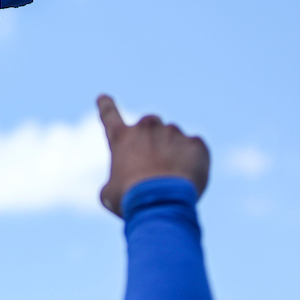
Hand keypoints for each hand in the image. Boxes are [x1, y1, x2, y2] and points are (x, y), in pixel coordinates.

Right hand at [97, 95, 210, 217]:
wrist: (161, 202)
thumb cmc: (130, 199)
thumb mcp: (110, 193)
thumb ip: (115, 180)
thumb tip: (121, 183)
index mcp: (120, 138)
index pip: (109, 115)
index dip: (106, 106)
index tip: (103, 97)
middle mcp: (145, 128)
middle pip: (149, 123)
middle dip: (151, 137)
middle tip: (154, 160)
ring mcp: (172, 133)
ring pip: (174, 136)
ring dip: (173, 150)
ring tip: (172, 177)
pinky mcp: (196, 144)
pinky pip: (195, 147)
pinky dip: (193, 160)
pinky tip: (188, 177)